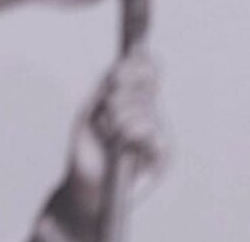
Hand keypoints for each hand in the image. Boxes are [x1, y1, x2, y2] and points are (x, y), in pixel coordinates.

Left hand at [41, 50, 165, 236]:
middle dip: (122, 90)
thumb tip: (117, 68)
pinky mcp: (163, 155)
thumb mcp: (89, 112)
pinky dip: (132, 135)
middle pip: (147, 82)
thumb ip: (104, 90)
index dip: (138, 63)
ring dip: (120, 118)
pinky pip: (153, 134)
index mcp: (134, 98)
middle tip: (106, 108)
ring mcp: (158, 133)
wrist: (86, 186)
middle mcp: (150, 112)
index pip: (148, 69)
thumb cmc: (87, 149)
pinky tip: (123, 144)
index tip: (118, 67)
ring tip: (108, 135)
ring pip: (145, 108)